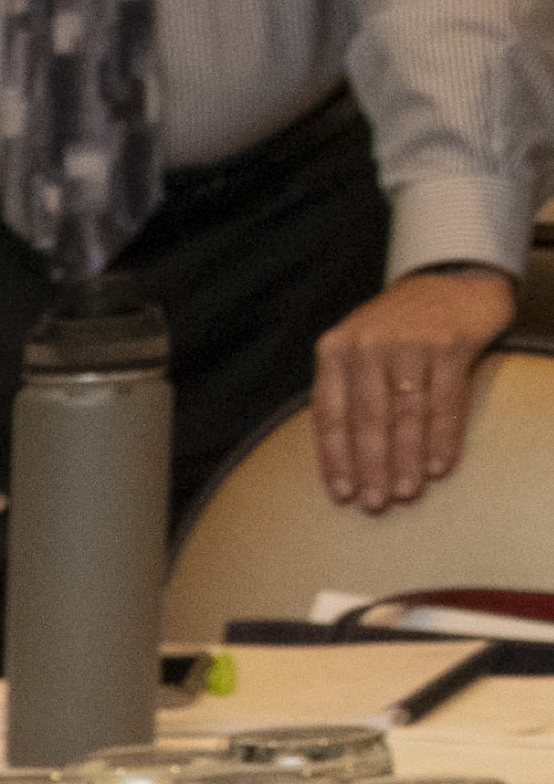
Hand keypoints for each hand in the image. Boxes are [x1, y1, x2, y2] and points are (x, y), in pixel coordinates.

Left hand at [315, 266, 521, 511]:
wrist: (452, 279)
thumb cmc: (398, 328)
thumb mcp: (358, 350)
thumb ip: (347, 392)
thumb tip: (341, 460)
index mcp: (335, 351)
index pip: (330, 415)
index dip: (336, 459)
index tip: (342, 494)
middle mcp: (367, 345)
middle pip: (367, 420)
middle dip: (371, 467)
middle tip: (376, 504)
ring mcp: (410, 343)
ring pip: (405, 415)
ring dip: (406, 460)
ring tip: (406, 493)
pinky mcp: (450, 344)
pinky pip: (445, 402)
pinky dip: (442, 438)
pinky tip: (439, 467)